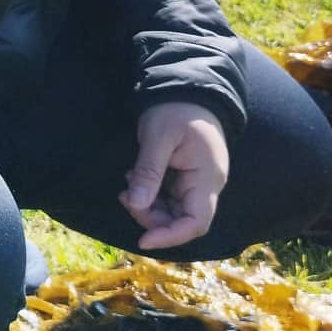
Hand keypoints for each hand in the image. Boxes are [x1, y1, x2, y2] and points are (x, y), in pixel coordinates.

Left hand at [120, 102, 229, 250]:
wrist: (185, 89)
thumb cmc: (176, 109)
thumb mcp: (159, 137)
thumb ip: (149, 171)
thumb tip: (135, 204)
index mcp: (207, 178)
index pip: (196, 222)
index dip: (171, 236)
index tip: (143, 241)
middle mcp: (205, 186)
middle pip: (181, 220)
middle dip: (151, 216)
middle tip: (125, 195)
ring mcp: (195, 183)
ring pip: (172, 211)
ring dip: (147, 205)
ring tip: (129, 179)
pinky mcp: (184, 179)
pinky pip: (167, 198)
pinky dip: (149, 194)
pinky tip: (135, 177)